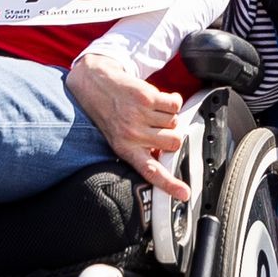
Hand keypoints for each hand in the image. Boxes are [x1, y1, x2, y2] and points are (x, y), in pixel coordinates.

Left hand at [65, 46, 189, 200]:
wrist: (93, 83)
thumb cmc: (107, 112)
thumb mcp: (118, 139)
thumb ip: (140, 150)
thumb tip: (164, 157)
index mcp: (125, 149)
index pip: (150, 172)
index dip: (169, 184)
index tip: (184, 194)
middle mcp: (132, 134)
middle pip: (175, 142)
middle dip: (173, 135)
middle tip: (160, 128)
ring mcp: (140, 115)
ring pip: (175, 122)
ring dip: (169, 116)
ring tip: (152, 112)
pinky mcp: (146, 97)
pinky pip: (175, 104)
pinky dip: (172, 101)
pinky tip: (158, 100)